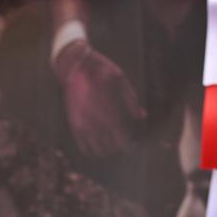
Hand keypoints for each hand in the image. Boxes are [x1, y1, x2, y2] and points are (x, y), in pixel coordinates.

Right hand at [54, 41, 145, 157]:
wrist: (75, 66)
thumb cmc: (101, 71)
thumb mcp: (121, 81)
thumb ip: (132, 101)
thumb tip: (141, 116)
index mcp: (111, 116)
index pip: (123, 142)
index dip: (129, 146)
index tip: (132, 144)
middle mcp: (97, 125)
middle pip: (111, 148)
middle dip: (118, 146)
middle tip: (122, 140)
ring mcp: (84, 127)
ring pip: (97, 151)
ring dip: (105, 149)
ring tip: (110, 142)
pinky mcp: (74, 125)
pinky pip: (83, 147)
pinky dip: (91, 149)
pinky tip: (97, 143)